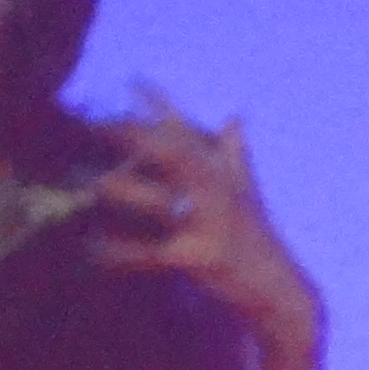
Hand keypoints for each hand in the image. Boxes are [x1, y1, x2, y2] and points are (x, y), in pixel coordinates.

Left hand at [87, 91, 319, 351]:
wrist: (279, 290)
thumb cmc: (257, 236)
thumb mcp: (247, 192)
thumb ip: (235, 153)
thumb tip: (235, 115)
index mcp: (223, 173)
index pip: (188, 130)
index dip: (161, 103)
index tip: (133, 79)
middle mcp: (217, 191)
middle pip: (171, 154)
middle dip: (135, 138)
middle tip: (97, 122)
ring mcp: (209, 223)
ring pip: (157, 200)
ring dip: (120, 191)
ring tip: (89, 182)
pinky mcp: (197, 257)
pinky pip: (149, 253)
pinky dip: (119, 251)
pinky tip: (91, 247)